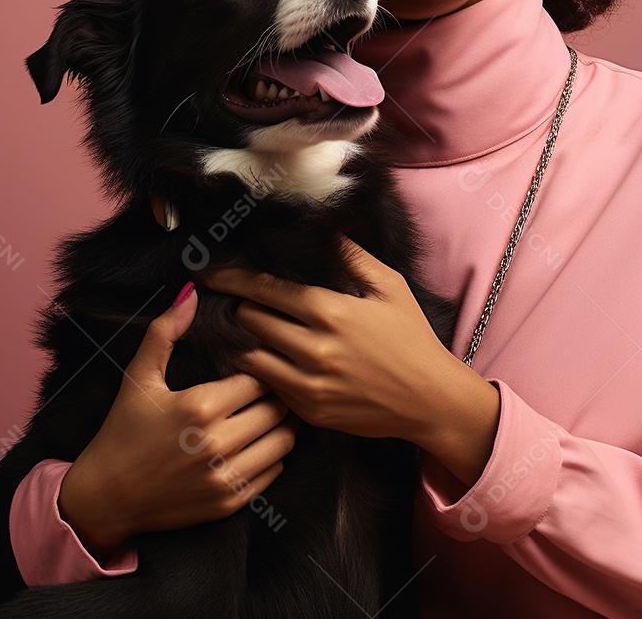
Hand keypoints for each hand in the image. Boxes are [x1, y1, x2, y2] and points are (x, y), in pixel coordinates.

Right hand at [58, 287, 299, 559]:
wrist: (105, 498)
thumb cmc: (122, 431)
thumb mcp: (138, 377)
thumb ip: (165, 331)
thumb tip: (190, 292)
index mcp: (200, 406)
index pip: (258, 376)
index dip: (261, 366)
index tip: (256, 363)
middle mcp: (217, 443)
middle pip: (277, 407)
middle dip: (276, 393)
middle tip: (269, 386)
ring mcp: (225, 477)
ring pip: (284, 440)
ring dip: (281, 424)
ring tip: (269, 411)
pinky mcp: (229, 503)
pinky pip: (274, 472)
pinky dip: (274, 454)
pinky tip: (259, 441)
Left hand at [200, 235, 500, 486]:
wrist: (430, 399)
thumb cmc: (412, 338)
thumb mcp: (390, 286)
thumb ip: (353, 256)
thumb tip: (326, 229)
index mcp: (330, 311)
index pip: (266, 290)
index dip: (234, 279)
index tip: (211, 274)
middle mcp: (314, 348)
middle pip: (251, 320)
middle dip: (242, 308)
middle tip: (238, 301)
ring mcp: (309, 384)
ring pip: (250, 357)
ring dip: (245, 341)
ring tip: (244, 331)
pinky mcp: (310, 412)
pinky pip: (268, 386)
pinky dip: (260, 371)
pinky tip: (264, 359)